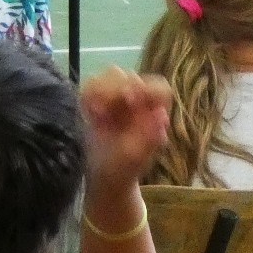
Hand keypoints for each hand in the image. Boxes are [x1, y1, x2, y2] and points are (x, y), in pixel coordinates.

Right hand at [79, 67, 171, 189]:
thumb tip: (163, 116)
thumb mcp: (137, 158)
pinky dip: (89, 94)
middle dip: (119, 87)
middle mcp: (138, 101)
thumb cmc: (124, 170)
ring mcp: (117, 99)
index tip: (131, 100)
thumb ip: (150, 138)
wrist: (105, 178)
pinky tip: (89, 112)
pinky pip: (91, 85)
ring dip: (103, 89)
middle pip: (131, 77)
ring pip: (112, 74)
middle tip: (107, 109)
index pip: (159, 88)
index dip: (146, 89)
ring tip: (98, 112)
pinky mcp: (97, 101)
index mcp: (153, 111)